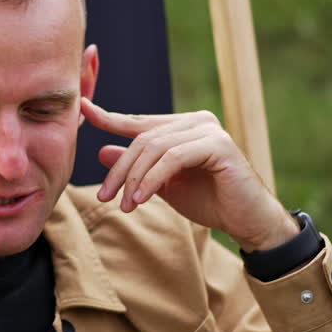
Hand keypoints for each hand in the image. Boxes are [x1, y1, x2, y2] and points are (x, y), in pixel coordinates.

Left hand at [81, 98, 297, 252]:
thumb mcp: (163, 184)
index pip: (139, 122)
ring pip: (154, 147)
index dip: (109, 117)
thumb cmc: (209, 201)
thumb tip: (102, 149)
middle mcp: (197, 121)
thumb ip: (137, 167)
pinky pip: (173, 158)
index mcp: (184, 126)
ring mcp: (209, 130)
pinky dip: (152, 179)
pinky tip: (141, 198)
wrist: (247, 221)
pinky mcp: (219, 145)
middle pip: (142, 137)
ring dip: (134, 178)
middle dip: (119, 169)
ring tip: (125, 205)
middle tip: (104, 196)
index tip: (83, 109)